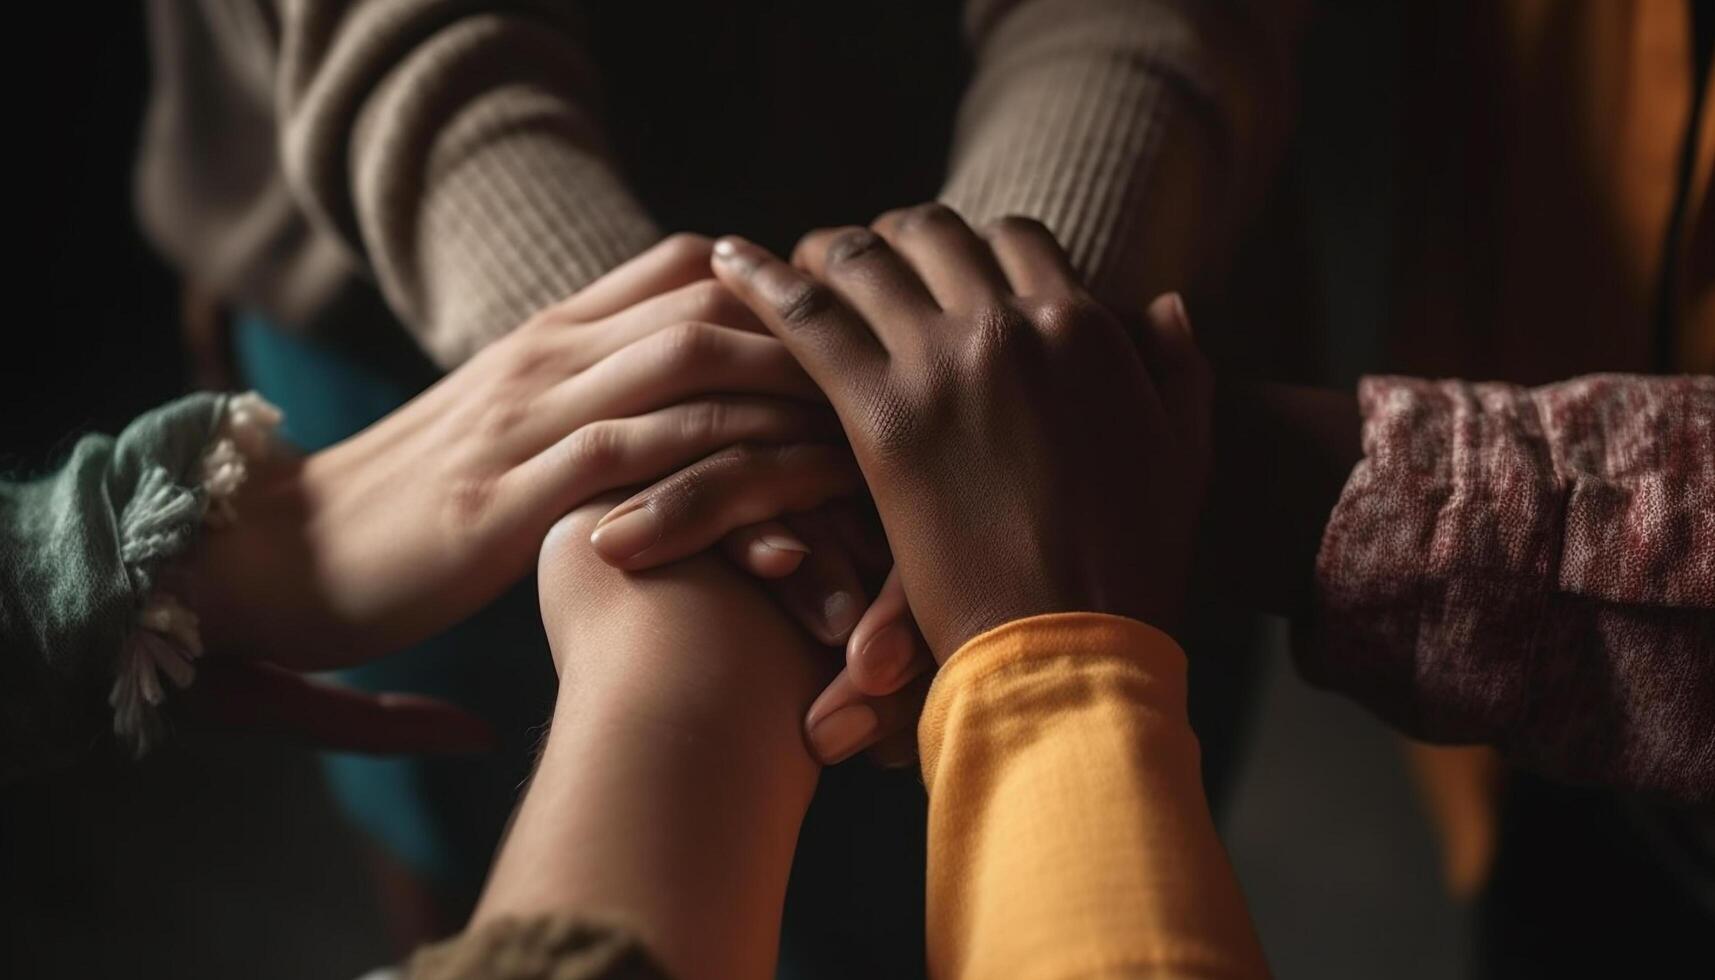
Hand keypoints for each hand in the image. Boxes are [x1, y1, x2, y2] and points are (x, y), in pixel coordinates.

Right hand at [172, 236, 829, 747]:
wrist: (283, 552)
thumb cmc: (408, 505)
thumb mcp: (502, 431)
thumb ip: (581, 400)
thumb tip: (670, 403)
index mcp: (547, 337)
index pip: (682, 268)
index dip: (775, 291)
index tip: (847, 337)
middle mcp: (546, 357)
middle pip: (708, 304)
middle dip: (809, 338)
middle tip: (890, 387)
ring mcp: (527, 420)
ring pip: (689, 369)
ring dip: (788, 399)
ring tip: (867, 445)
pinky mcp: (512, 498)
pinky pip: (640, 461)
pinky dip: (724, 473)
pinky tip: (790, 509)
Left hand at [710, 206, 1211, 659]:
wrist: (1080, 645)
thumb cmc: (1135, 567)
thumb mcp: (1181, 453)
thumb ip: (1177, 370)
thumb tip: (1167, 303)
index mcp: (1083, 327)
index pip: (1011, 238)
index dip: (964, 246)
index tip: (931, 263)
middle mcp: (1012, 323)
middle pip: (931, 233)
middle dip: (889, 238)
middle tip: (852, 260)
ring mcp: (946, 361)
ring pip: (865, 258)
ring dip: (824, 251)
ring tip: (790, 262)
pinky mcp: (883, 412)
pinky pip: (805, 316)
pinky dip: (758, 279)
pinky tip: (724, 262)